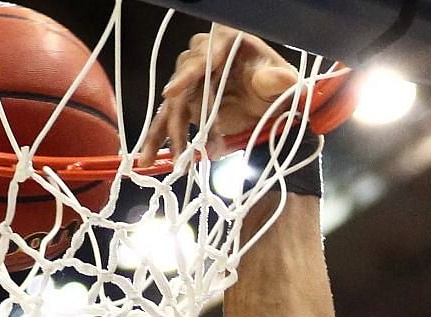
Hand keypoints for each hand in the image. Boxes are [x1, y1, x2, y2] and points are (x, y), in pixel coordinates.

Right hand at [139, 26, 297, 165]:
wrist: (270, 100)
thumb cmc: (274, 83)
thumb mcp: (280, 82)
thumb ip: (277, 80)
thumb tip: (281, 78)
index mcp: (224, 41)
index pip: (202, 58)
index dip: (186, 77)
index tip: (171, 94)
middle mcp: (202, 55)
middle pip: (184, 85)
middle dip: (182, 119)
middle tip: (185, 147)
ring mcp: (192, 79)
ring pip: (173, 105)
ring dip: (170, 134)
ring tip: (174, 162)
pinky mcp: (188, 102)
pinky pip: (170, 118)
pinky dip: (160, 138)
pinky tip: (148, 158)